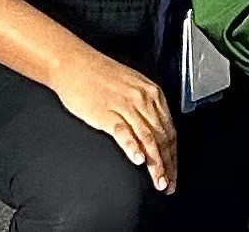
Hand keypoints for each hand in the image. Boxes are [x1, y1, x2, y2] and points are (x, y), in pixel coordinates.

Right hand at [44, 49, 179, 186]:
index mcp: (153, 93)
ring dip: (155, 163)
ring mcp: (126, 106)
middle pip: (162, 138)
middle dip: (168, 165)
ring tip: (158, 181)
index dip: (173, 155)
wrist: (74, 64)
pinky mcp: (107, 113)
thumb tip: (156, 131)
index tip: (174, 172)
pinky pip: (124, 132)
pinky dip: (133, 147)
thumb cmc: (99, 75)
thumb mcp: (133, 86)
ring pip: (148, 138)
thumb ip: (146, 107)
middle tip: (169, 185)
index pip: (170, 130)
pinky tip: (137, 160)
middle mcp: (143, 99)